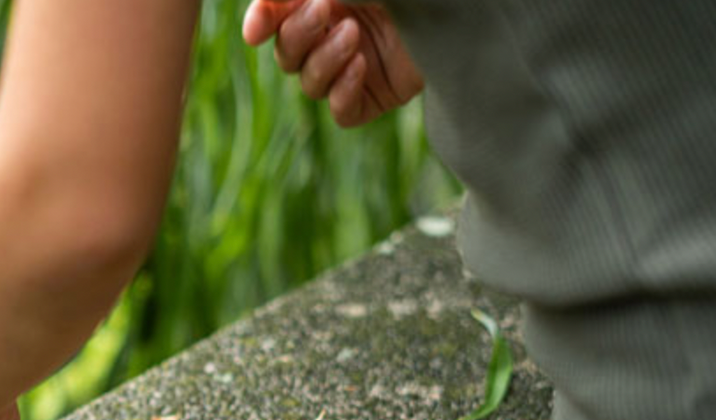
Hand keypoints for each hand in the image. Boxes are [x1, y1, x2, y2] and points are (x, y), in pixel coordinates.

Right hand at [243, 0, 422, 127]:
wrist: (459, 14)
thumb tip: (267, 4)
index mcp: (322, 3)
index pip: (274, 18)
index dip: (260, 22)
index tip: (255, 29)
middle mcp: (333, 36)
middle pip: (286, 54)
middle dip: (298, 34)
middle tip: (325, 10)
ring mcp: (353, 70)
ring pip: (310, 84)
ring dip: (324, 60)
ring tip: (355, 36)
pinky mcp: (374, 100)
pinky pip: (341, 112)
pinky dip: (343, 92)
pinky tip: (362, 68)